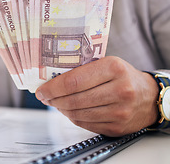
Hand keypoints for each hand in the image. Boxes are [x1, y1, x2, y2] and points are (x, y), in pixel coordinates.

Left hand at [35, 56, 158, 136]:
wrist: (149, 96)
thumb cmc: (122, 76)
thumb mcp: (106, 63)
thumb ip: (82, 69)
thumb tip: (51, 79)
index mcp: (113, 68)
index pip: (73, 81)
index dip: (52, 87)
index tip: (41, 89)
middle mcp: (119, 90)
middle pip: (73, 99)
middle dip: (53, 99)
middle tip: (45, 97)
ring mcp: (120, 111)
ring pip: (78, 114)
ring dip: (61, 109)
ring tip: (56, 103)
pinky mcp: (118, 127)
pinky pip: (86, 124)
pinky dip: (73, 118)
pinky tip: (69, 110)